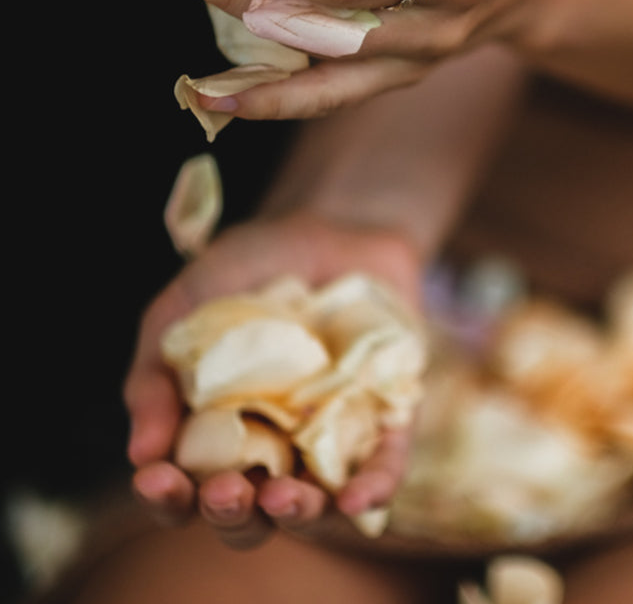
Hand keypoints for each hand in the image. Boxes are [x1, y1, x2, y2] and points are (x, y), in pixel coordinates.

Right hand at [124, 212, 422, 549]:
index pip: (186, 491)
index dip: (168, 498)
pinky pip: (385, 466)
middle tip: (225, 491)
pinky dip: (374, 489)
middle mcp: (274, 447)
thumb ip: (155, 373)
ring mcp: (332, 435)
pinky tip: (359, 503)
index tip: (158, 478)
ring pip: (315, 504)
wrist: (333, 220)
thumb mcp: (186, 305)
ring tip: (283, 498)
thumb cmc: (252, 265)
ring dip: (298, 514)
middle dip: (232, 515)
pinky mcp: (388, 415)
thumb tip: (141, 452)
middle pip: (250, 514)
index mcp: (217, 432)